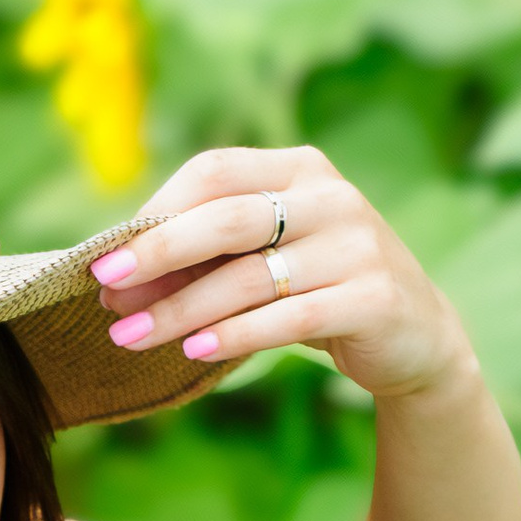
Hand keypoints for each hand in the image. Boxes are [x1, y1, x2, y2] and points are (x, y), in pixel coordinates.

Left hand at [91, 145, 469, 401]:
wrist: (415, 338)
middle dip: (157, 254)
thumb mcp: (267, 260)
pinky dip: (236, 335)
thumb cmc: (320, 291)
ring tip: (131, 336)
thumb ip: (206, 258)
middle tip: (105, 290)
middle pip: (227, 217)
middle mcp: (333, 197)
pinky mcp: (374, 298)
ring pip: (250, 276)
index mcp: (301, 169)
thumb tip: (117, 279)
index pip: (214, 173)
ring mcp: (358, 245)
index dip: (155, 213)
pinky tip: (195, 351)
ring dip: (181, 309)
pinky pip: (289, 316)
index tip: (105, 258)